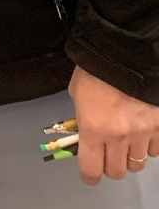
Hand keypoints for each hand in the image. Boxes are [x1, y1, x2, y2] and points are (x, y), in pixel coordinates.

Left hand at [68, 66, 158, 183]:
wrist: (126, 53)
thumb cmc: (97, 68)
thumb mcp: (77, 92)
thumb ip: (80, 115)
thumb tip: (82, 130)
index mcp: (93, 128)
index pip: (91, 169)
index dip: (89, 174)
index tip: (89, 172)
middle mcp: (118, 137)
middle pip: (116, 171)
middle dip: (110, 164)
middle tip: (107, 151)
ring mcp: (142, 134)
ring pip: (137, 164)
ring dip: (129, 156)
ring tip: (125, 139)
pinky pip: (154, 151)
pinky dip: (147, 146)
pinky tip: (141, 132)